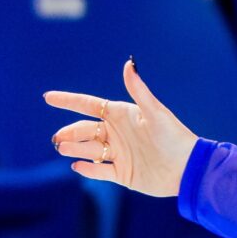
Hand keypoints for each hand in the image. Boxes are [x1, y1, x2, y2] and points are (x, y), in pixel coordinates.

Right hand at [45, 59, 196, 195]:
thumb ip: (138, 90)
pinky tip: (77, 166)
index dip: (68, 101)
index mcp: (121, 115)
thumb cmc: (174, 137)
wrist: (188, 168)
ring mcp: (119, 154)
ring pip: (89, 149)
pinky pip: (101, 171)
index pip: (89, 105)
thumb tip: (128, 64)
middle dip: (70, 132)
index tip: (48, 97)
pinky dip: (89, 169)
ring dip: (75, 148)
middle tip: (58, 138)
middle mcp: (117, 133)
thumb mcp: (155, 112)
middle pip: (85, 130)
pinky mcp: (123, 174)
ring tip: (62, 147)